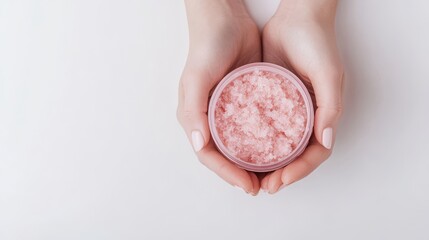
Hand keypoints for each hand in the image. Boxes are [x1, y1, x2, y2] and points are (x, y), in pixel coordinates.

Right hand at [177, 0, 260, 194]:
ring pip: (240, 145)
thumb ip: (194, 111)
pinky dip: (263, 141)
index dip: (228, 174)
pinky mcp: (244, 100)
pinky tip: (278, 148)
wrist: (225, 19)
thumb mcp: (196, 78)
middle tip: (264, 186)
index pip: (209, 156)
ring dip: (254, 162)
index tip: (249, 185)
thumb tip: (199, 144)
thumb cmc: (206, 47)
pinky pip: (253, 128)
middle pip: (225, 156)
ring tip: (273, 174)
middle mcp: (210, 118)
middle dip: (242, 174)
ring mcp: (228, 110)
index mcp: (195, 118)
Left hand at [261, 0, 343, 192]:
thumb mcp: (329, 73)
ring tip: (249, 176)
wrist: (296, 17)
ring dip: (266, 164)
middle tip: (261, 186)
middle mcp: (306, 117)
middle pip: (295, 155)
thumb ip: (331, 107)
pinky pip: (264, 127)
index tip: (280, 181)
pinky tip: (241, 150)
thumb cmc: (317, 43)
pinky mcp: (270, 100)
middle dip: (280, 174)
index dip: (299, 171)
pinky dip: (256, 142)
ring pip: (278, 146)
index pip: (314, 153)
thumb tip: (325, 141)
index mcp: (323, 115)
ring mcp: (288, 110)